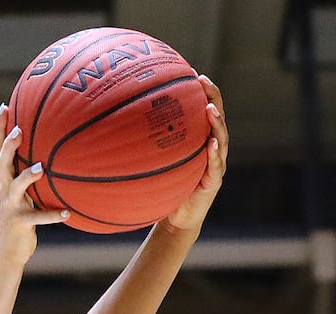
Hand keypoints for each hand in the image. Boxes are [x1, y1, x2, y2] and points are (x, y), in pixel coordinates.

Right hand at [0, 105, 69, 266]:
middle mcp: (4, 188)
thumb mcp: (23, 191)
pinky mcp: (20, 223)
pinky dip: (52, 215)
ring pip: (17, 187)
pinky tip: (68, 213)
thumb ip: (32, 171)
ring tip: (41, 168)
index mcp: (5, 178)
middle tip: (18, 130)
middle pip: (3, 163)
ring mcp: (11, 205)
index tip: (4, 107)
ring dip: (28, 177)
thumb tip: (54, 149)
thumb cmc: (21, 214)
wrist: (8, 249)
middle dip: (9, 146)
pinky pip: (38, 218)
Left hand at [161, 75, 228, 234]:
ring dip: (217, 122)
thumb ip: (145, 147)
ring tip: (210, 109)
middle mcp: (211, 148)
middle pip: (217, 117)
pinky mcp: (214, 181)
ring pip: (221, 138)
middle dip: (213, 97)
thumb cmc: (164, 189)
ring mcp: (215, 164)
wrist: (175, 219)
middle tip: (204, 81)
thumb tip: (114, 130)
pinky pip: (216, 165)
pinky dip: (215, 154)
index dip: (202, 91)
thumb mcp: (154, 164)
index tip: (192, 73)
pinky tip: (212, 145)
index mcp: (199, 141)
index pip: (203, 110)